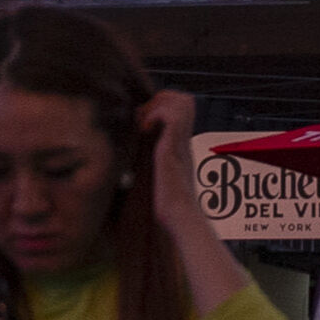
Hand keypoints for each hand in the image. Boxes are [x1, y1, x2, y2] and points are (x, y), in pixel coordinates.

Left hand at [145, 88, 204, 217]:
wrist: (179, 221)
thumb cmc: (170, 207)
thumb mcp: (159, 178)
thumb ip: (155, 166)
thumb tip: (135, 167)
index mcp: (180, 145)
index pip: (181, 107)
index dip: (162, 103)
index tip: (145, 119)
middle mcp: (183, 140)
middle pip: (184, 98)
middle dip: (161, 98)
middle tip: (144, 118)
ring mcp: (180, 144)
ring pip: (181, 101)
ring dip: (158, 104)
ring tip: (145, 123)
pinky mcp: (172, 150)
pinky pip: (170, 117)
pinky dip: (155, 115)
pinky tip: (145, 130)